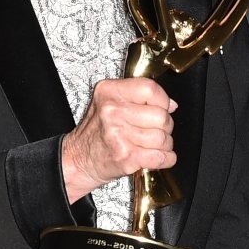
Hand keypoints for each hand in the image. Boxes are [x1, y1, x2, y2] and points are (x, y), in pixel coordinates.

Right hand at [61, 78, 176, 201]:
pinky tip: (157, 157)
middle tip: (153, 130)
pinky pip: (161, 156)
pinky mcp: (125, 156)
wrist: (78, 160)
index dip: (162, 101)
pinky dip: (165, 159)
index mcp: (109, 92)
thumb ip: (139, 99)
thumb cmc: (95, 133)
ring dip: (163, 145)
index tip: (161, 108)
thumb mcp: (109, 104)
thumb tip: (170, 104)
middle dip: (164, 127)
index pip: (150, 89)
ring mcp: (118, 134)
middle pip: (161, 116)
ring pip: (163, 138)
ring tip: (151, 145)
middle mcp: (112, 111)